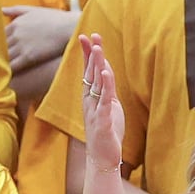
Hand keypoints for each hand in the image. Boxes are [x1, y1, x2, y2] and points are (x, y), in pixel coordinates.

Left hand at [3, 5, 79, 72]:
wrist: (69, 28)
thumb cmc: (53, 18)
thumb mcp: (33, 10)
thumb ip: (15, 10)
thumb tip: (1, 10)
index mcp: (15, 24)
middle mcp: (15, 34)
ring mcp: (21, 46)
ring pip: (3, 57)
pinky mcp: (28, 57)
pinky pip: (13, 66)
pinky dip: (6, 71)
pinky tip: (3, 77)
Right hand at [79, 33, 124, 174]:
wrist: (102, 158)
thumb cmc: (106, 131)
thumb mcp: (107, 105)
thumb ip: (106, 88)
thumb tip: (105, 68)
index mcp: (91, 97)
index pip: (89, 71)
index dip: (87, 54)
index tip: (87, 36)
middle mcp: (90, 101)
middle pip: (91, 74)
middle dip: (92, 54)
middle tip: (92, 36)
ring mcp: (95, 111)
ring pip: (96, 85)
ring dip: (97, 65)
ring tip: (98, 49)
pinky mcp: (103, 121)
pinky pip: (104, 101)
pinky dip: (105, 87)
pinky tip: (105, 74)